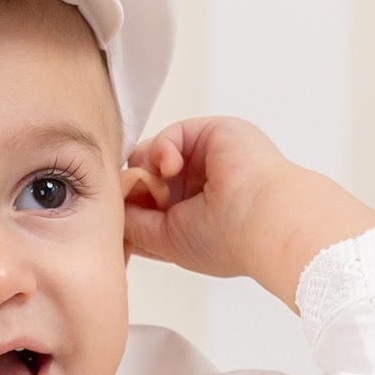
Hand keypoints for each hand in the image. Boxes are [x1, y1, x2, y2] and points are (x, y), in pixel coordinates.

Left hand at [123, 116, 374, 308]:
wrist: (263, 220)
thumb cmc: (223, 240)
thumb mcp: (165, 240)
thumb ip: (134, 223)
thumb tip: (111, 206)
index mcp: (190, 216)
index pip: (146, 205)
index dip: (128, 207)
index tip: (119, 216)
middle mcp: (197, 187)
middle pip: (145, 177)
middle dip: (135, 188)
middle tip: (137, 200)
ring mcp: (205, 160)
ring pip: (153, 154)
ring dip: (146, 170)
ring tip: (160, 189)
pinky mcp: (212, 133)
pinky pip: (170, 134)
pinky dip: (161, 149)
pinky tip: (170, 167)